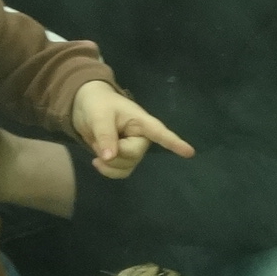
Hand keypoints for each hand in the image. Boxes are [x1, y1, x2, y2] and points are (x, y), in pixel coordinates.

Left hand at [71, 79, 194, 179]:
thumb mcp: (99, 116)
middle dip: (114, 153)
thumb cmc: (98, 104)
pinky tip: (98, 162)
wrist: (86, 106)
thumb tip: (110, 157)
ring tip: (97, 147)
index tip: (190, 153)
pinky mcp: (124, 157)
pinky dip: (108, 171)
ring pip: (127, 167)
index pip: (160, 133)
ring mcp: (134, 149)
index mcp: (141, 122)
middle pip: (134, 155)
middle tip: (99, 140)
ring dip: (109, 163)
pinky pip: (121, 172)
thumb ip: (105, 135)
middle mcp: (142, 138)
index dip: (175, 143)